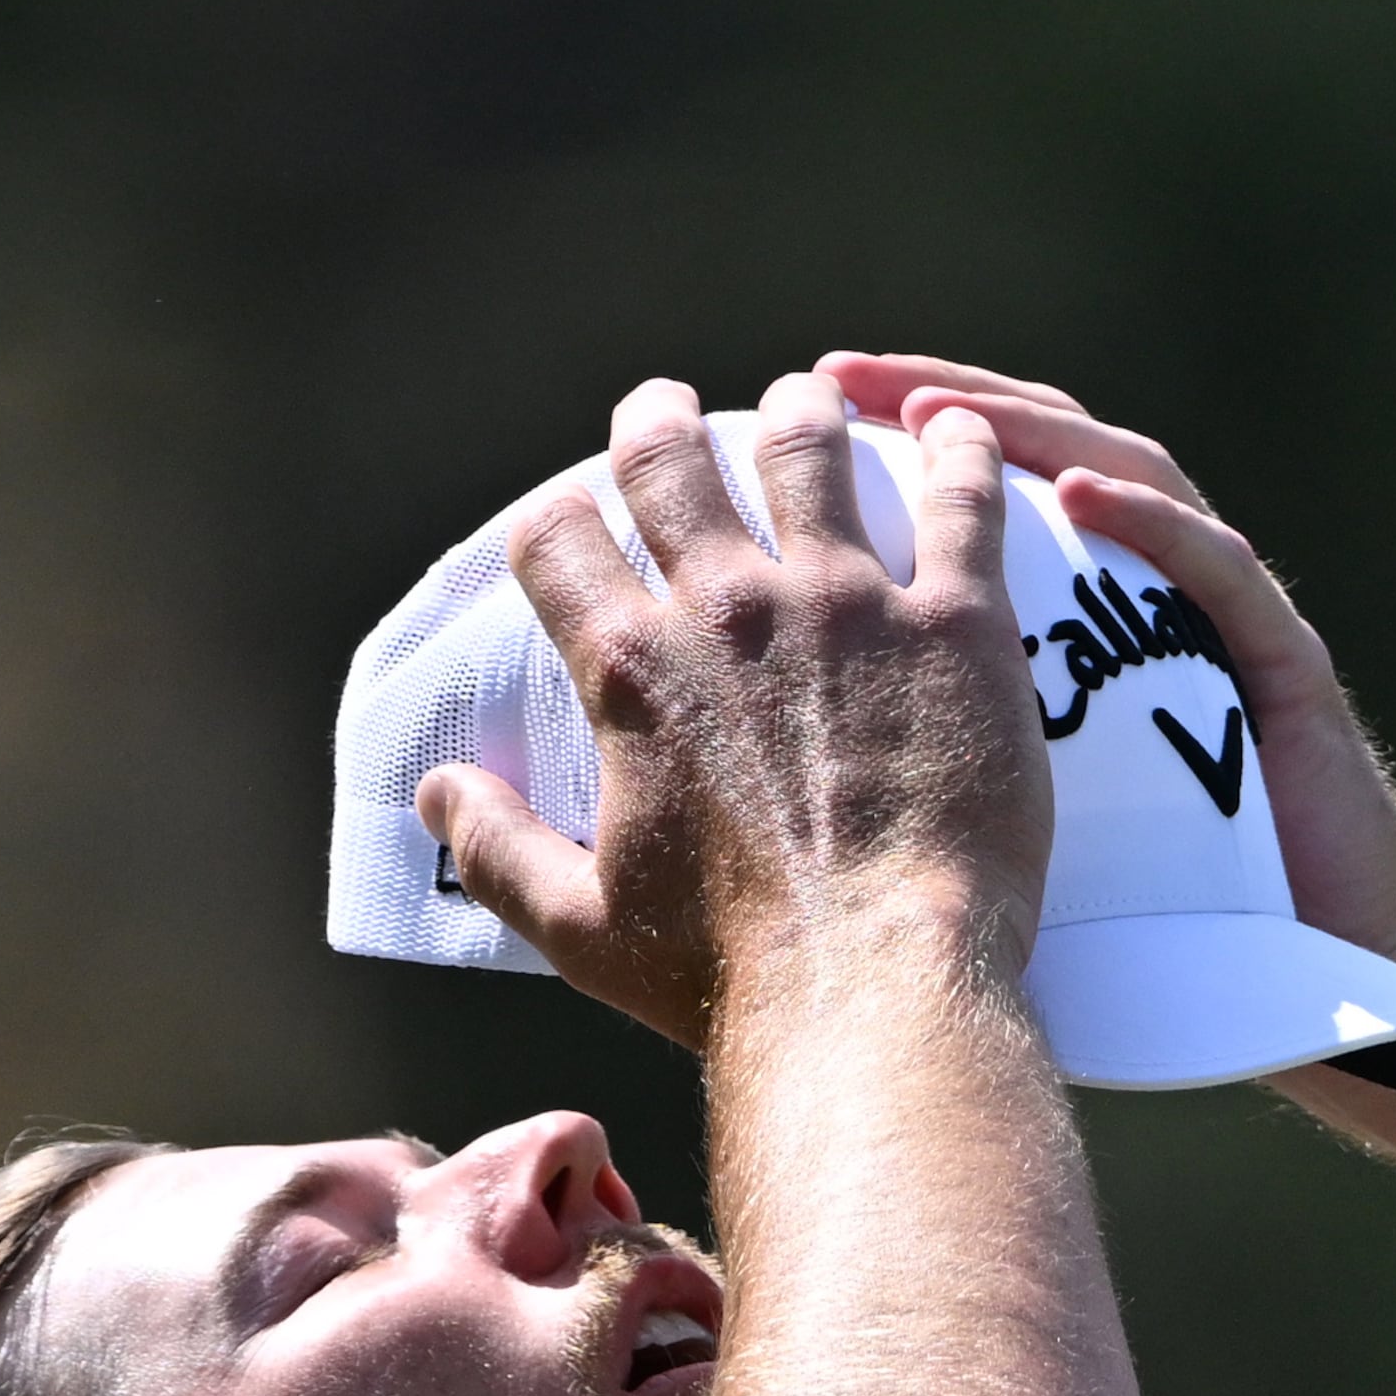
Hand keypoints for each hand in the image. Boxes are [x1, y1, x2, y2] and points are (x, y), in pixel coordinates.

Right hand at [418, 372, 1049, 1050]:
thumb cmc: (725, 973)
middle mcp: (729, 610)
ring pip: (808, 448)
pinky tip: (954, 431)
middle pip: (672, 463)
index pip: (558, 539)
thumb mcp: (580, 928)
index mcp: (631, 671)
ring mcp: (846, 603)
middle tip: (672, 412)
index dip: (557, 518)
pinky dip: (953, 453)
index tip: (574, 515)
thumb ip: (498, 851)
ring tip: (807, 404)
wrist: (873, 990)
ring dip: (799, 414)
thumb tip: (435, 794)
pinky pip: (959, 499)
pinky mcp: (955, 624)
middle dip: (660, 424)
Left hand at [819, 350, 1395, 981]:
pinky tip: (1082, 492)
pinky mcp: (1285, 668)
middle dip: (935, 404)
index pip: (978, 499)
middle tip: (831, 378)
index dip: (887, 450)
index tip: (780, 426)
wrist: (1303, 983)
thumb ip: (926, 780)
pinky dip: (1150, 523)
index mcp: (1084, 633)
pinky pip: (1216, 571)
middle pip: (1041, 456)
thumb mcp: (1011, 846)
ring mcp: (1225, 624)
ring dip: (1031, 435)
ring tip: (940, 414)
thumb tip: (778, 780)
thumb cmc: (1152, 937)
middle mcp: (1153, 602)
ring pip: (1130, 478)